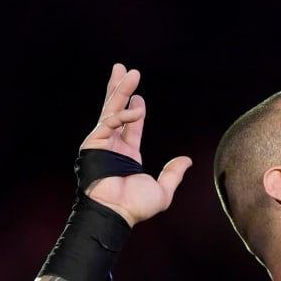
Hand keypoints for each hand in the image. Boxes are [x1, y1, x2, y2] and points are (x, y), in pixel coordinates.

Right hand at [79, 63, 191, 225]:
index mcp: (127, 155)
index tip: (139, 95)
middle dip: (119, 89)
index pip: (130, 126)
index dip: (135, 109)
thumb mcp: (162, 190)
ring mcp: (101, 143)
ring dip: (118, 89)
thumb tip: (187, 160)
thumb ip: (173, 174)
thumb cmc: (135, 206)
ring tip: (126, 70)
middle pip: (115, 110)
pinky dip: (123, 114)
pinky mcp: (93, 143)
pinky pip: (109, 122)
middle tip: (124, 69)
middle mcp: (112, 147)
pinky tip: (138, 108)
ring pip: (110, 109)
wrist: (117, 211)